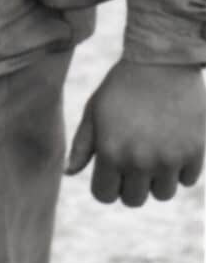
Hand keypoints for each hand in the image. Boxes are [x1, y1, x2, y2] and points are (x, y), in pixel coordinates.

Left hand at [66, 59, 205, 205]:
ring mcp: (169, 160)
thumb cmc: (122, 86)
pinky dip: (180, 168)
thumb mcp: (95, 110)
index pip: (105, 196)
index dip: (106, 185)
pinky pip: (186, 180)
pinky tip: (173, 142)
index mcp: (110, 152)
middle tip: (133, 159)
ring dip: (157, 178)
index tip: (110, 171)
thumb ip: (82, 145)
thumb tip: (69, 173)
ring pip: (162, 194)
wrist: (162, 62)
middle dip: (130, 185)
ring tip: (153, 149)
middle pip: (134, 201)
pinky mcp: (194, 154)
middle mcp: (139, 162)